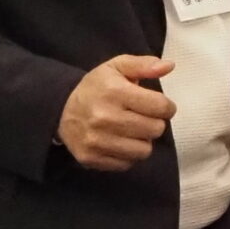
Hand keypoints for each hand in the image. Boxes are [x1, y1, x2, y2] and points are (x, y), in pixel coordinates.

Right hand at [58, 55, 177, 172]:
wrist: (61, 110)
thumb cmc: (97, 87)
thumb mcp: (117, 67)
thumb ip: (144, 65)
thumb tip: (169, 66)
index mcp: (114, 92)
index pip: (161, 107)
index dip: (166, 106)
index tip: (158, 105)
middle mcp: (104, 117)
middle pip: (155, 129)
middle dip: (155, 123)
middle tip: (143, 117)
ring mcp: (96, 140)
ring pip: (144, 150)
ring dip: (143, 140)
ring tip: (132, 130)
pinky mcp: (91, 158)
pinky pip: (127, 163)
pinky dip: (128, 154)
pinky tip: (119, 141)